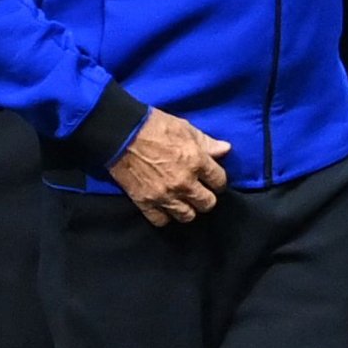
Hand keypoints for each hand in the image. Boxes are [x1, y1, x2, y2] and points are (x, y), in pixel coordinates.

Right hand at [110, 106, 228, 223]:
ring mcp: (165, 195)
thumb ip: (207, 143)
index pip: (220, 182)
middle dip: (206, 198)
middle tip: (199, 192)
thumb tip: (226, 150)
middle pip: (207, 203)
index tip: (212, 180)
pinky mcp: (145, 203)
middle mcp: (184, 183)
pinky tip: (165, 207)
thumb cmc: (155, 126)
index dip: (218, 181)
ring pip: (187, 216)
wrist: (121, 134)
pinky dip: (164, 216)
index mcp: (197, 162)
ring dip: (188, 209)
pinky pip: (161, 221)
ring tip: (183, 201)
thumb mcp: (186, 128)